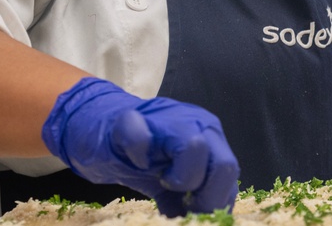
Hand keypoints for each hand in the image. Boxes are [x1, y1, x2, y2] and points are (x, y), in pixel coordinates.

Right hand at [42, 77, 239, 215]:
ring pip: (195, 147)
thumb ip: (193, 201)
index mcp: (211, 140)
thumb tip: (203, 224)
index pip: (229, 174)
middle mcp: (197, 123)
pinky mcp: (130, 118)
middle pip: (224, 165)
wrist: (102, 131)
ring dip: (179, 177)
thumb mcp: (175, 186)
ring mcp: (166, 117)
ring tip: (161, 180)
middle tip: (181, 204)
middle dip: (205, 197)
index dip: (214, 202)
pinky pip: (142, 139)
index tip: (195, 215)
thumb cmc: (143, 159)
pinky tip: (136, 162)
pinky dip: (140, 158)